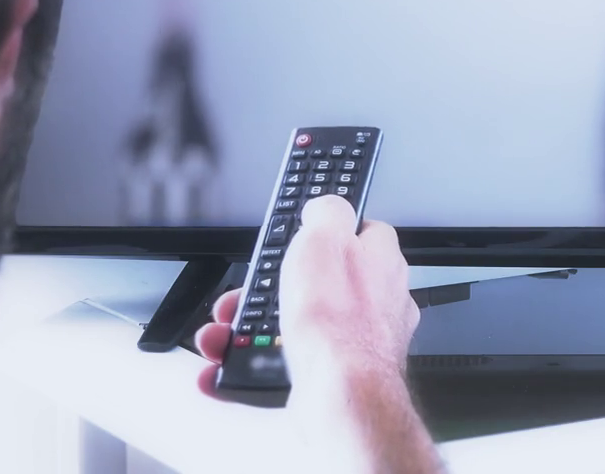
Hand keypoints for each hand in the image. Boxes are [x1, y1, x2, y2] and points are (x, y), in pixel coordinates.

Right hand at [191, 196, 439, 470]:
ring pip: (296, 325)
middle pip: (317, 283)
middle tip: (242, 296)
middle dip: (269, 288)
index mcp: (381, 262)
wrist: (343, 395)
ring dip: (250, 328)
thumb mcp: (325, 235)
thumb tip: (325, 208)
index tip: (292, 237)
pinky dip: (251, 365)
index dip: (320, 233)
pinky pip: (285, 365)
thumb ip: (328, 211)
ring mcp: (356, 341)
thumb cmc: (340, 319)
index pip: (357, 232)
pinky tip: (229, 367)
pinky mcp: (335, 375)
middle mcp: (377, 302)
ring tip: (224, 334)